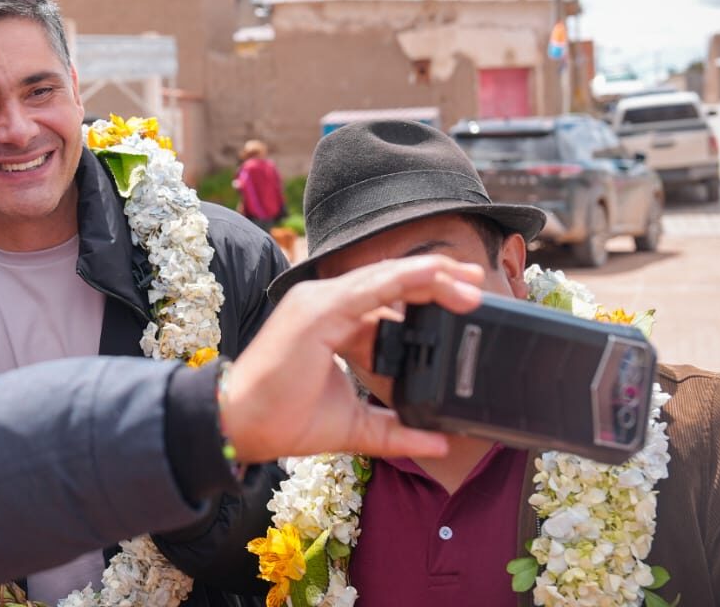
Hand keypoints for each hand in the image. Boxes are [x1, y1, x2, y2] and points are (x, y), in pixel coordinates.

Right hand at [221, 255, 484, 462]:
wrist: (242, 427)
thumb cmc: (285, 420)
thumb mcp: (355, 426)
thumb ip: (395, 430)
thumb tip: (439, 442)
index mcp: (331, 321)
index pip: (385, 297)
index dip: (426, 296)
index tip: (465, 301)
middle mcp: (324, 302)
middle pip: (390, 280)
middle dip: (437, 279)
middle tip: (477, 284)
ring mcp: (319, 302)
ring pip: (384, 277)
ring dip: (430, 277)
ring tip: (469, 284)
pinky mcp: (317, 310)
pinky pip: (370, 287)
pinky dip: (405, 279)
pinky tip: (435, 276)